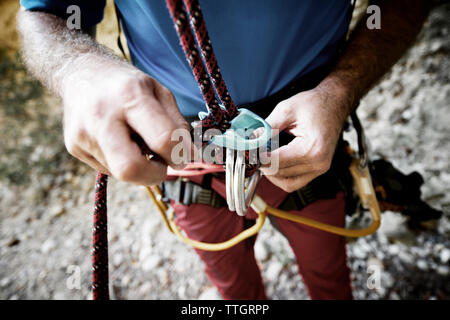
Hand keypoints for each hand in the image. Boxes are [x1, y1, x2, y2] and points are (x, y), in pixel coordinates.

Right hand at [62, 64, 190, 184]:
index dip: (178, 155)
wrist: (80, 72)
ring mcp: (84, 134)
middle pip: (131, 169)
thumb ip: (177, 124)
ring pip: (120, 173)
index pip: (162, 139)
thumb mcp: (159, 92)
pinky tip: (118, 141)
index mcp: (130, 95)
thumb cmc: (127, 84)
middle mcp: (102, 116)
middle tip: (161, 165)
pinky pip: (108, 168)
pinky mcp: (74, 146)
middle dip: (153, 175)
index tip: (182, 156)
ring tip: (136, 142)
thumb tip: (188, 156)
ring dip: (138, 166)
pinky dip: (121, 161)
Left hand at [261, 83, 350, 192]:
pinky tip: (274, 162)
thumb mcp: (286, 109)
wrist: (335, 103)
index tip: (249, 151)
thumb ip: (267, 127)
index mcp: (312, 148)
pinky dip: (282, 176)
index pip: (277, 162)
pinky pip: (295, 182)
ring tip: (264, 157)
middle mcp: (318, 163)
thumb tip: (251, 140)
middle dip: (263, 164)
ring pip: (287, 183)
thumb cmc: (316, 104)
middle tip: (254, 152)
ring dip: (272, 173)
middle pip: (280, 173)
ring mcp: (320, 168)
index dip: (259, 158)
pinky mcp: (318, 169)